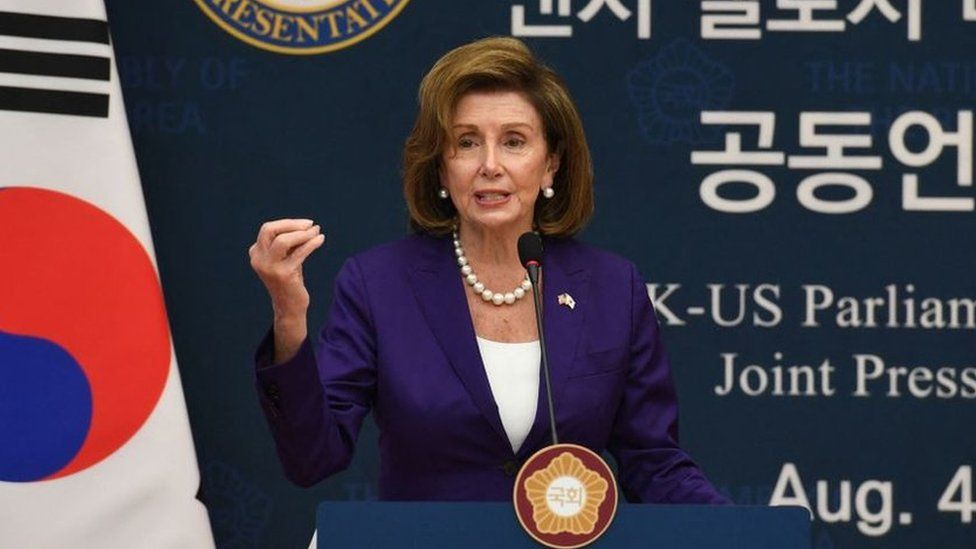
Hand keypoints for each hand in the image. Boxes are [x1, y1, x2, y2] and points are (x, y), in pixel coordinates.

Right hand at [249, 219, 324, 361]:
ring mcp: (269, 267)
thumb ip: (290, 243)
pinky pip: (299, 253)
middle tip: (310, 224)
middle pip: (270, 230)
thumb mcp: (286, 258)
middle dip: (292, 224)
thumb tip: (307, 226)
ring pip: (283, 240)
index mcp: (256, 253)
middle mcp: (259, 259)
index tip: (305, 224)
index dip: (287, 223)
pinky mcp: (283, 275)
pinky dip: (311, 244)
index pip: (268, 229)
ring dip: (303, 234)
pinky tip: (320, 240)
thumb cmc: (290, 279)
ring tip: (317, 231)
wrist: (289, 306)